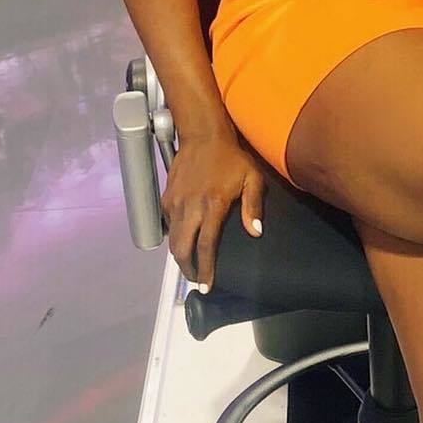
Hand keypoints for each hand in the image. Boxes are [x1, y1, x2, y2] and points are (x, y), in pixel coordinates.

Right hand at [161, 123, 265, 292]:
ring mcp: (175, 203)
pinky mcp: (166, 198)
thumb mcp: (252, 178)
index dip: (205, 269)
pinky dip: (174, 237)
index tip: (207, 286)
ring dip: (180, 256)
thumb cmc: (232, 159)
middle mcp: (190, 208)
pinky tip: (183, 241)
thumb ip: (253, 206)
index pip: (206, 246)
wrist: (203, 136)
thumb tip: (255, 232)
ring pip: (172, 239)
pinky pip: (168, 225)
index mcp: (212, 206)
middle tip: (196, 279)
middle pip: (182, 248)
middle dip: (188, 268)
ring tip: (190, 265)